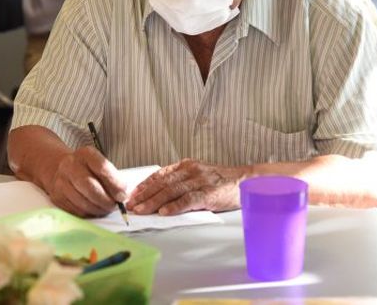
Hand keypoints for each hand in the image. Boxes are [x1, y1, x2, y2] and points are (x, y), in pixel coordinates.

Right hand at [45, 146, 126, 217]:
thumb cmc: (86, 168)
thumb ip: (112, 177)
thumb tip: (122, 196)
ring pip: (83, 201)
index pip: (102, 167)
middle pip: (90, 186)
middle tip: (115, 206)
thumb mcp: (100, 165)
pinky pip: (76, 210)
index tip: (122, 194)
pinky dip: (88, 213)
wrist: (62, 169)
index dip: (115, 183)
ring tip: (106, 209)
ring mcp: (61, 181)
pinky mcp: (57, 197)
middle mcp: (70, 165)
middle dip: (106, 200)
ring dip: (98, 209)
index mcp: (85, 154)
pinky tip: (94, 210)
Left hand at [126, 159, 248, 215]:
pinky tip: (164, 212)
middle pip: (162, 184)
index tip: (133, 194)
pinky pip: (188, 200)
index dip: (145, 185)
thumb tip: (159, 193)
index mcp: (186, 165)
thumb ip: (181, 181)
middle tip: (131, 205)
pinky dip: (174, 206)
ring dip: (154, 202)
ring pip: (171, 191)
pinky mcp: (208, 194)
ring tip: (142, 210)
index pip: (160, 174)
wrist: (245, 181)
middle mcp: (190, 171)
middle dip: (144, 195)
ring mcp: (199, 181)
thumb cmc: (221, 181)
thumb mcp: (198, 175)